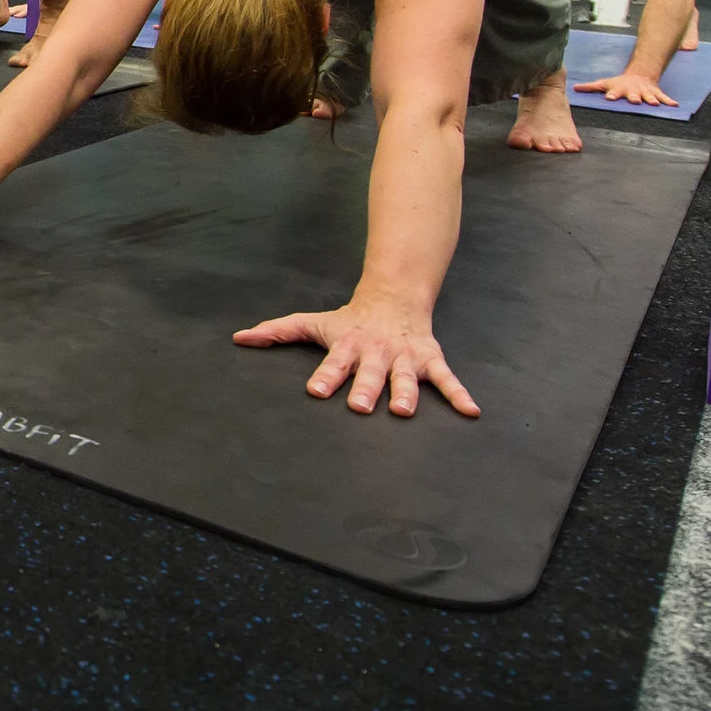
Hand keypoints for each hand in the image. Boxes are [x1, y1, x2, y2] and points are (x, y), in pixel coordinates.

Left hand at [233, 297, 479, 417]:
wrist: (393, 297)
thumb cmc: (349, 320)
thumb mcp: (314, 322)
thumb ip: (278, 331)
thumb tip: (239, 338)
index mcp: (349, 345)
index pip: (334, 362)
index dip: (326, 376)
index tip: (317, 391)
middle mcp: (378, 352)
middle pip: (371, 373)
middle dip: (367, 388)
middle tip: (361, 406)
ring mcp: (405, 357)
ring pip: (407, 378)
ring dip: (406, 393)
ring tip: (404, 411)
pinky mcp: (430, 361)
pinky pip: (447, 380)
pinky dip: (460, 395)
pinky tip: (471, 412)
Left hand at [574, 70, 677, 106]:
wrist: (639, 75)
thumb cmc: (618, 83)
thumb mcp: (604, 84)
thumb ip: (590, 87)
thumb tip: (574, 88)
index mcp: (620, 90)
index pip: (614, 92)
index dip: (612, 95)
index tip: (610, 98)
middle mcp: (633, 91)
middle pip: (634, 95)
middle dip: (634, 98)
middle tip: (635, 101)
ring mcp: (645, 92)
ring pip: (649, 97)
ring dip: (652, 100)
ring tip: (655, 104)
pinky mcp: (655, 94)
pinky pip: (664, 98)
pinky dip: (669, 101)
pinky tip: (675, 105)